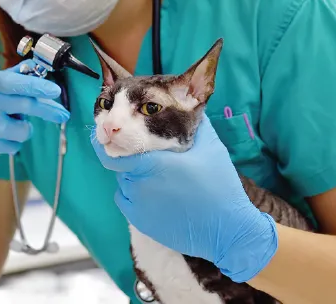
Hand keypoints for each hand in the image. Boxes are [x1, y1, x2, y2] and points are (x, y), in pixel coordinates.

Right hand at [0, 64, 69, 175]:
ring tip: (12, 128)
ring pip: (20, 128)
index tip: (55, 91)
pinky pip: (11, 145)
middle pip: (23, 103)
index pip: (14, 81)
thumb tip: (32, 70)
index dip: (37, 86)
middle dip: (47, 109)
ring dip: (23, 130)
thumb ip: (3, 79)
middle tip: (62, 113)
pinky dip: (12, 144)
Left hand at [91, 115, 277, 282]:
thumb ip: (195, 123)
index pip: (112, 153)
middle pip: (121, 166)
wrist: (228, 230)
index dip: (107, 144)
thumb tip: (187, 105)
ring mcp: (137, 206)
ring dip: (134, 176)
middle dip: (130, 158)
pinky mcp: (140, 222)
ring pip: (124, 183)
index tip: (108, 137)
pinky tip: (156, 194)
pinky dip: (134, 195)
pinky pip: (126, 201)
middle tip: (150, 157)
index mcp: (152, 164)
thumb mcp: (210, 147)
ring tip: (160, 177)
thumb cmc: (220, 186)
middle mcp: (139, 184)